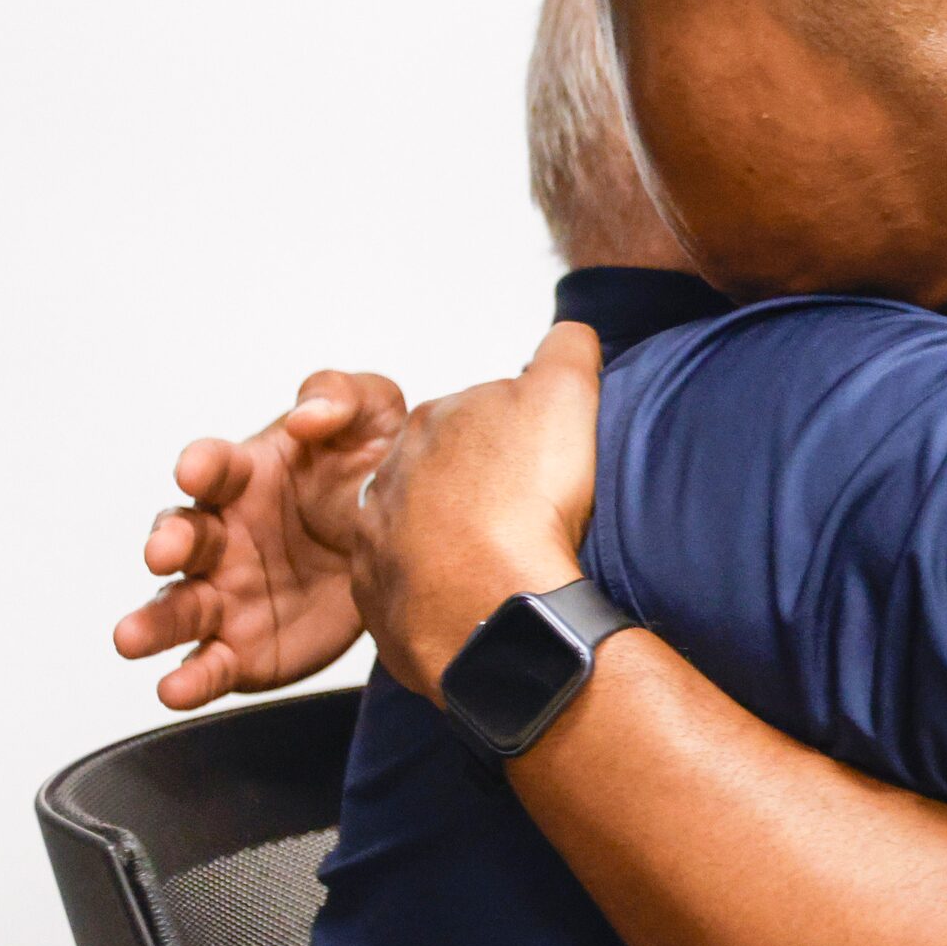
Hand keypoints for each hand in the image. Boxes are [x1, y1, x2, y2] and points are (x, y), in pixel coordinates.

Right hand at [112, 370, 407, 708]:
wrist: (409, 544)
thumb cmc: (372, 470)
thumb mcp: (374, 416)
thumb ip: (340, 397)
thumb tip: (310, 414)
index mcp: (247, 477)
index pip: (214, 465)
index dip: (204, 464)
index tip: (197, 468)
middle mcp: (225, 535)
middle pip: (182, 537)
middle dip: (168, 542)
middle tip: (164, 551)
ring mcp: (228, 592)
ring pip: (179, 606)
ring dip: (152, 621)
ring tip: (130, 638)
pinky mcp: (245, 645)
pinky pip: (212, 663)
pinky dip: (191, 679)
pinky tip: (175, 689)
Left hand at [351, 323, 600, 704]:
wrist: (491, 607)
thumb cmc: (525, 504)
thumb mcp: (565, 395)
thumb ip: (565, 350)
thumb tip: (567, 339)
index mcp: (432, 421)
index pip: (478, 412)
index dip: (518, 433)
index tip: (544, 459)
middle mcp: (392, 475)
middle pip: (444, 468)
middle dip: (479, 481)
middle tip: (529, 509)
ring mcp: (380, 540)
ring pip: (421, 526)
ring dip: (456, 535)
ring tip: (506, 557)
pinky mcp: (381, 599)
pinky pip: (413, 585)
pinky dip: (443, 586)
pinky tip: (480, 594)